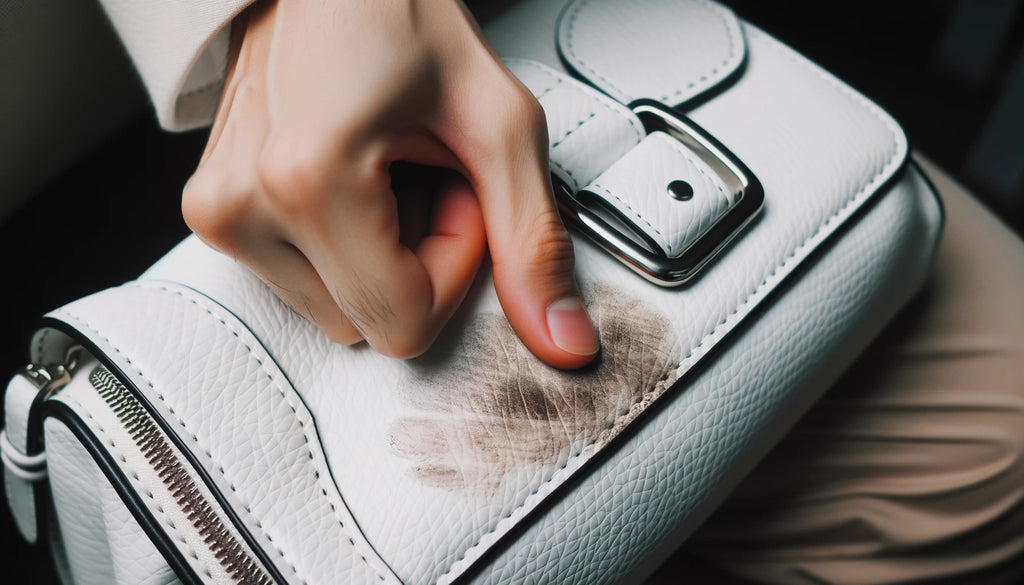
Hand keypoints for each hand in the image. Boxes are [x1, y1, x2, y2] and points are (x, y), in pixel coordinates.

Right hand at [182, 0, 598, 368]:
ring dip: (382, 256)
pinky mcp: (212, 214)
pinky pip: (302, 283)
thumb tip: (562, 338)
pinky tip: (352, 177)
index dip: (454, 266)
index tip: (458, 191)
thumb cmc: (400, 14)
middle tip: (425, 173)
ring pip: (338, 310)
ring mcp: (217, 213)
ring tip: (388, 169)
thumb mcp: (498, 124)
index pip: (404, 321)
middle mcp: (242, 207)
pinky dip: (344, 247)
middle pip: (370, 323)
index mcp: (307, 181)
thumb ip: (533, 242)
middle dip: (419, 261)